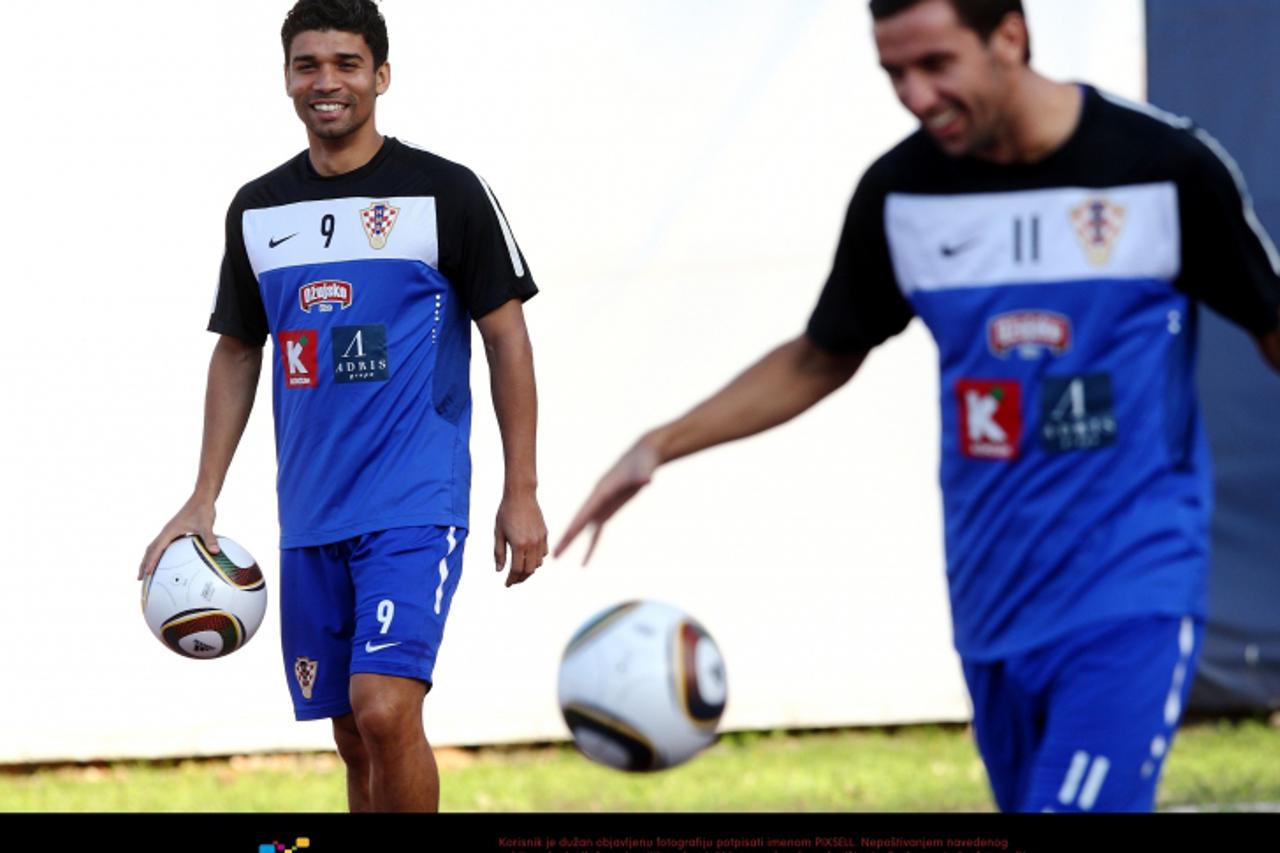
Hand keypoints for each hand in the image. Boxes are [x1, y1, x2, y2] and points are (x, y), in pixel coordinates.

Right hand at [139, 498, 217, 578]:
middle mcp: (167, 531)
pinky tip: (165, 562)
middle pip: (150, 549)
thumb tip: (215, 551)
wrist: (203, 498)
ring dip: (149, 559)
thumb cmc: (203, 509)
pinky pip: (164, 545)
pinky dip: (160, 554)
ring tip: (147, 572)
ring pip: (155, 547)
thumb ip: (210, 538)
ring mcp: (170, 531)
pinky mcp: (175, 531)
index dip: (151, 561)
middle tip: (140, 578)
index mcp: (170, 531)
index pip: (157, 548)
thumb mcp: (207, 525)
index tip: (146, 573)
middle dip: (144, 563)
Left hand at [494, 490, 547, 586]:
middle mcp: (532, 544)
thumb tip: (499, 570)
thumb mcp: (498, 533)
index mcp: (518, 544)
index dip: (511, 580)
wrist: (521, 495)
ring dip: (530, 570)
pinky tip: (529, 558)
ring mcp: (540, 539)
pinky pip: (544, 553)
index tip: (507, 584)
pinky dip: (537, 559)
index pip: (516, 570)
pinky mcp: (545, 534)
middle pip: (529, 570)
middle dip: (521, 578)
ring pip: (538, 563)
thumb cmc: (505, 512)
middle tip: (513, 581)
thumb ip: (499, 553)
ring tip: (520, 571)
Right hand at [553, 438, 660, 564]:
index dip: (574, 526)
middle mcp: (597, 499)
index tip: (563, 539)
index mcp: (602, 491)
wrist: (643, 455)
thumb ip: (643, 476)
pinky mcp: (608, 510)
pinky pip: (597, 531)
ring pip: (583, 528)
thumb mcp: (644, 468)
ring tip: (557, 557)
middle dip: (566, 538)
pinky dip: (591, 545)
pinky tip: (585, 561)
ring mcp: (601, 505)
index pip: (585, 512)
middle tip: (553, 554)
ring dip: (571, 542)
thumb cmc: (643, 461)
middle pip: (579, 522)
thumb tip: (647, 480)